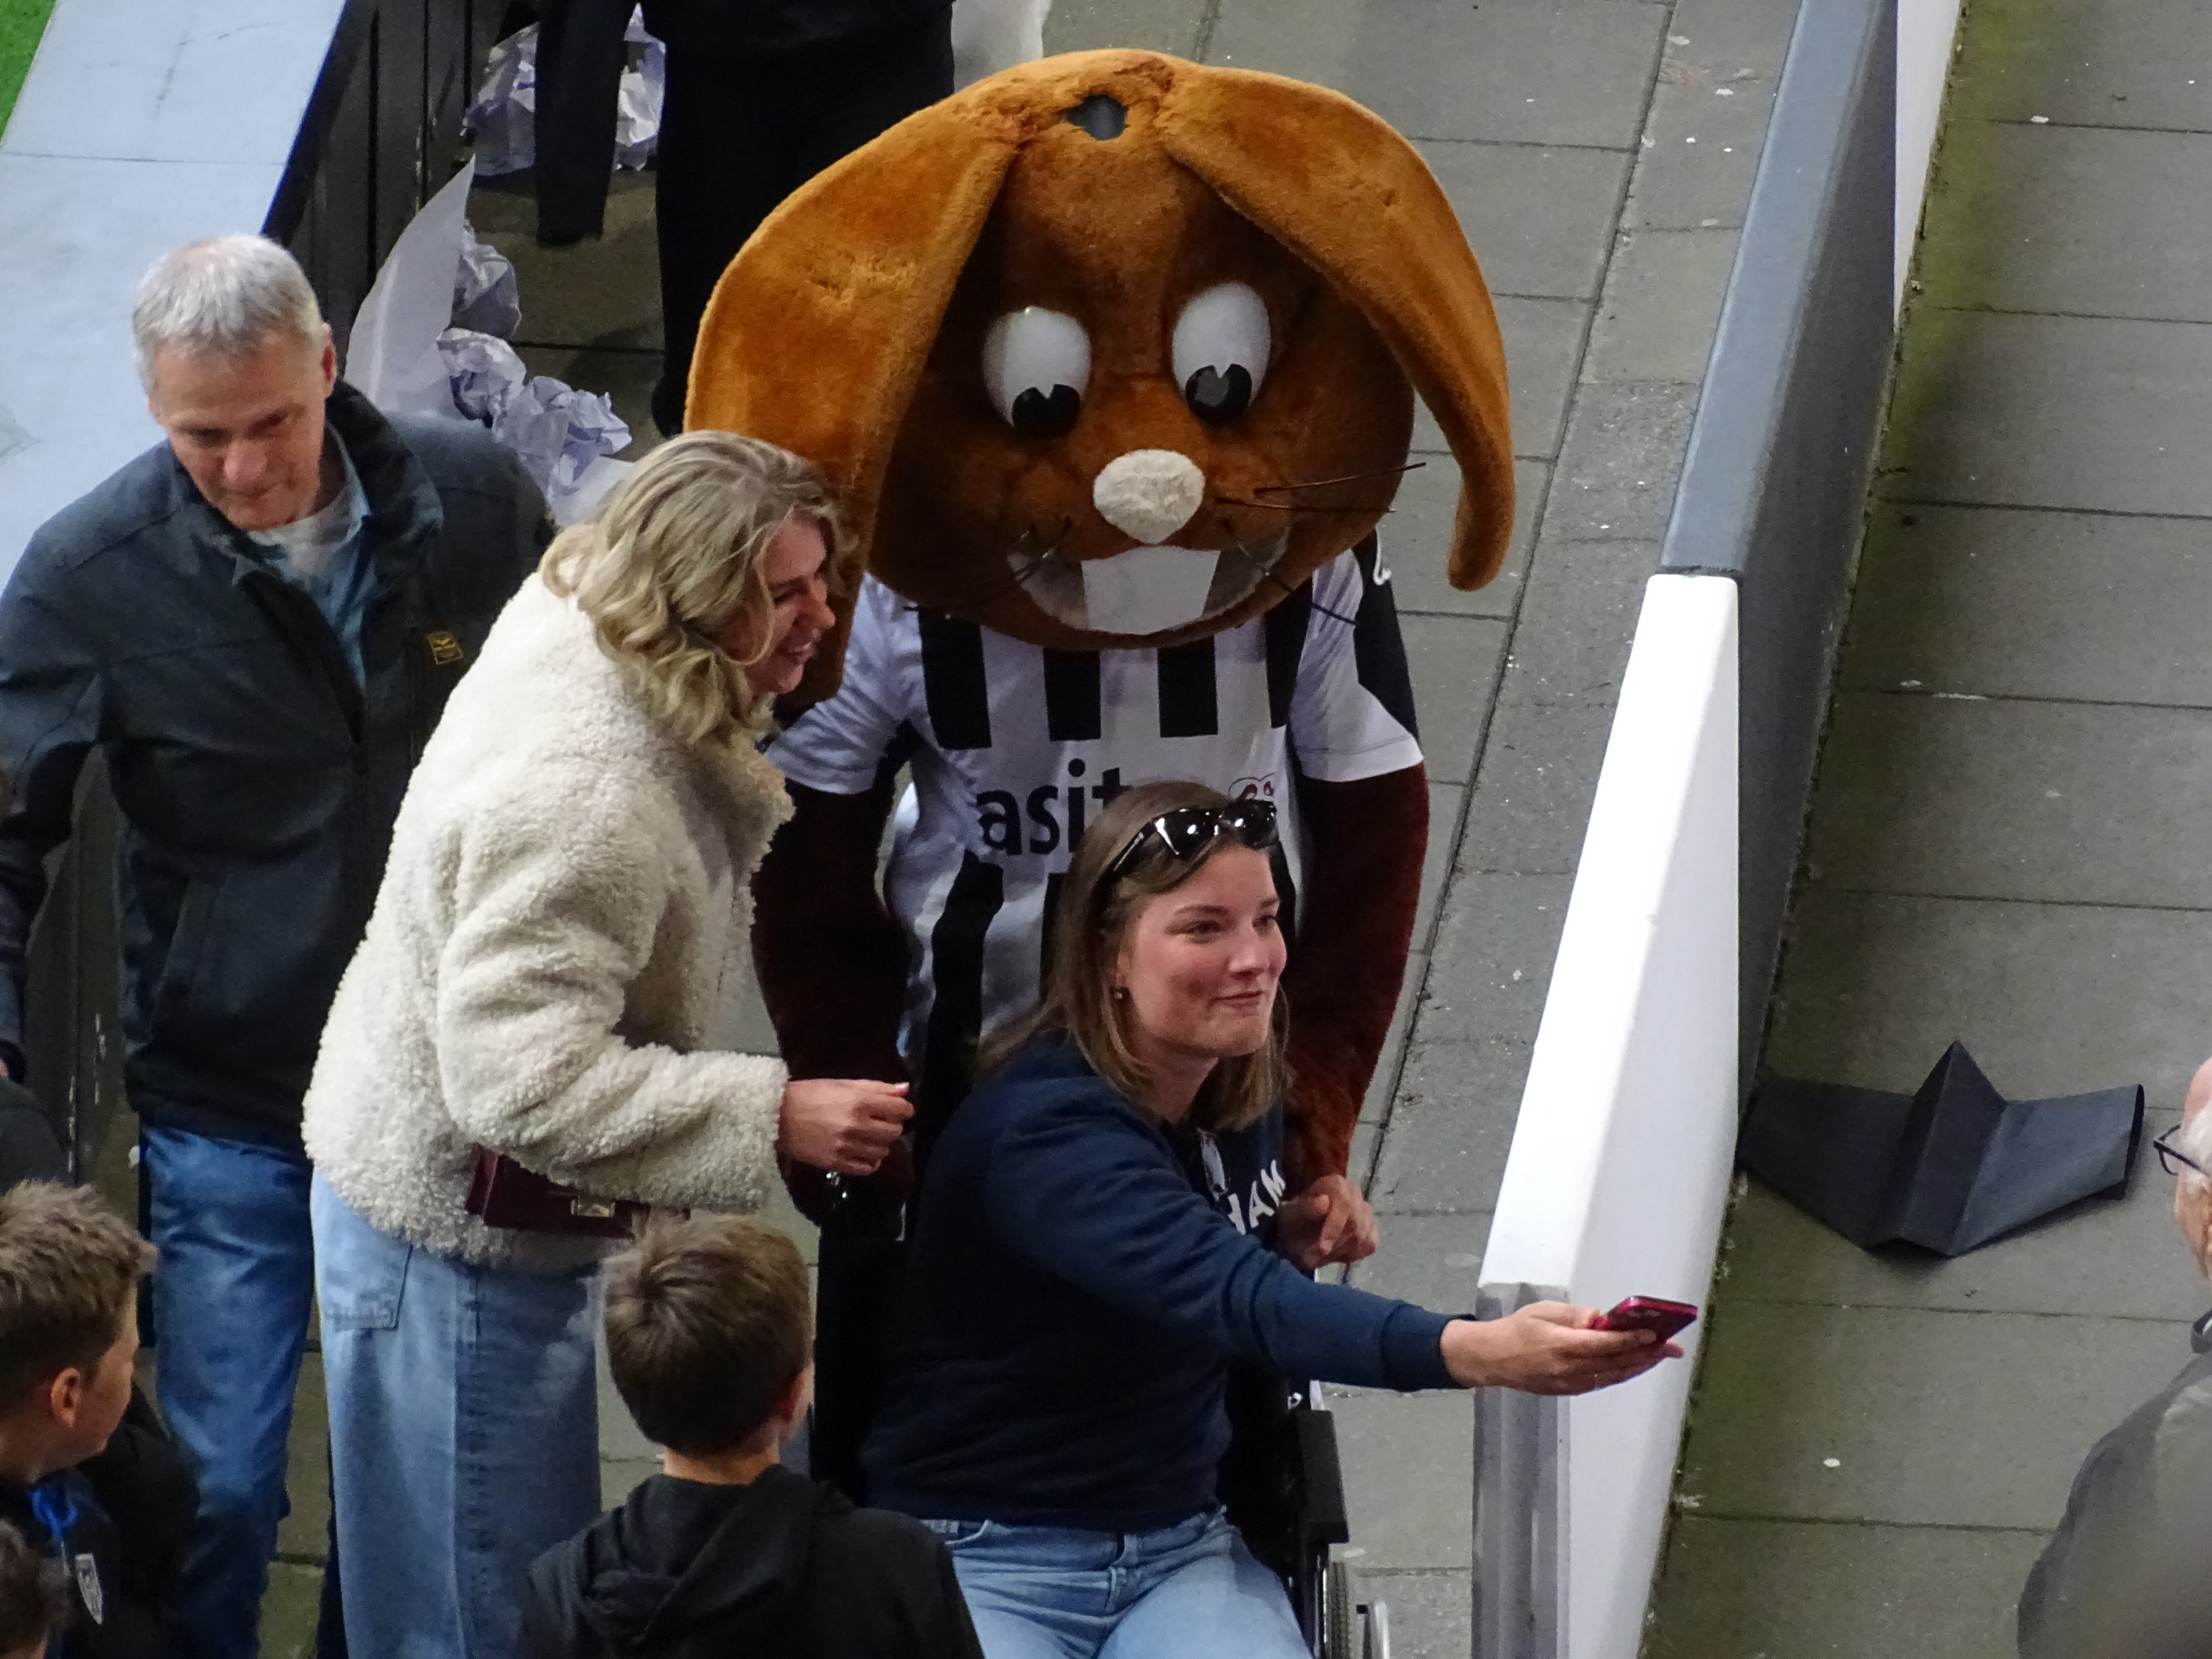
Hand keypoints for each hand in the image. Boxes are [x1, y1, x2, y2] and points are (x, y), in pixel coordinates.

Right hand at [777, 1078, 911, 1175]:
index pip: (900, 1110)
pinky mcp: (836, 1163)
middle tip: (880, 1122)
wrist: (775, 1117)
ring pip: (883, 1151)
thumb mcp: (842, 1083)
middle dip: (892, 1125)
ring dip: (881, 1143)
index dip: (904, 1109)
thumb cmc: (809, 1094)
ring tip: (868, 1136)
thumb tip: (905, 1090)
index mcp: (859, 1102)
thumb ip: (876, 1088)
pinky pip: (867, 1168)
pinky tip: (862, 1152)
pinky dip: (870, 1161)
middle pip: (894, 1132)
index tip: (899, 1109)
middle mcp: (856, 1126)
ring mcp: (847, 1147)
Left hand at [1276, 1174, 1379, 1269]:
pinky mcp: (1371, 1228)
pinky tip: (1336, 1253)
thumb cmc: (1294, 1219)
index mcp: (1336, 1184)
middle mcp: (1355, 1194)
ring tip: (1319, 1256)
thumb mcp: (1290, 1214)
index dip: (1335, 1228)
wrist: (1298, 1230)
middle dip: (1334, 1245)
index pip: (1344, 1205)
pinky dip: (1353, 1254)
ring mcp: (1365, 1211)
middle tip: (1312, 1258)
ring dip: (1339, 1252)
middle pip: (1355, 1225)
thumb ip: (1306, 1208)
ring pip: (1362, 1237)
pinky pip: (1369, 1245)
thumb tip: (1324, 1203)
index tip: (1323, 1248)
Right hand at [1440, 1302, 1681, 1395]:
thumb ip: (1574, 1316)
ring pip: (1613, 1376)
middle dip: (1647, 1355)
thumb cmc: (1517, 1329)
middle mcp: (1570, 1368)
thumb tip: (1601, 1319)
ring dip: (1639, 1366)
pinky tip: (1634, 1366)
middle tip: (1672, 1348)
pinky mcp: (1569, 1391)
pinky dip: (1622, 1374)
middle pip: (1616, 1363)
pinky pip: (1602, 1383)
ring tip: (1660, 1357)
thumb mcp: (1542, 1311)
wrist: (1493, 1359)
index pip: (1606, 1344)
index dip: (1632, 1340)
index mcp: (1562, 1345)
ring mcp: (1571, 1383)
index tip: (1655, 1334)